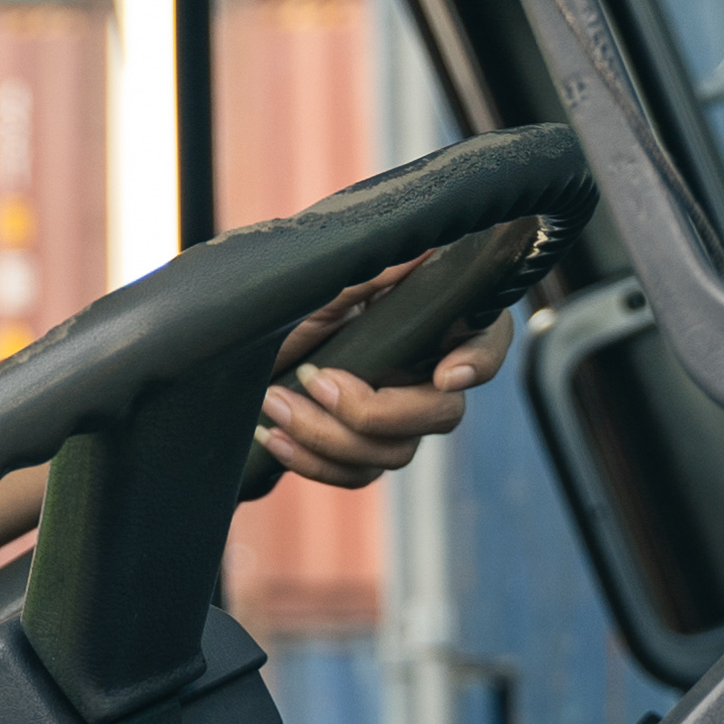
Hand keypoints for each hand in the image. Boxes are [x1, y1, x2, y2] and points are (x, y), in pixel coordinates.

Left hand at [254, 268, 509, 489]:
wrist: (236, 355)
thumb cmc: (285, 310)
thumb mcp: (321, 287)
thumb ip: (372, 275)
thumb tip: (425, 247)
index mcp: (429, 324)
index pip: (487, 341)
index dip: (479, 361)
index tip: (445, 374)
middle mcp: (423, 374)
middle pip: (443, 414)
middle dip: (375, 409)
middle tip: (315, 379)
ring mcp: (397, 419)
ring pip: (396, 452)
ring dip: (328, 435)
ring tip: (275, 400)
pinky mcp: (363, 453)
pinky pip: (358, 475)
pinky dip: (314, 462)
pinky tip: (274, 435)